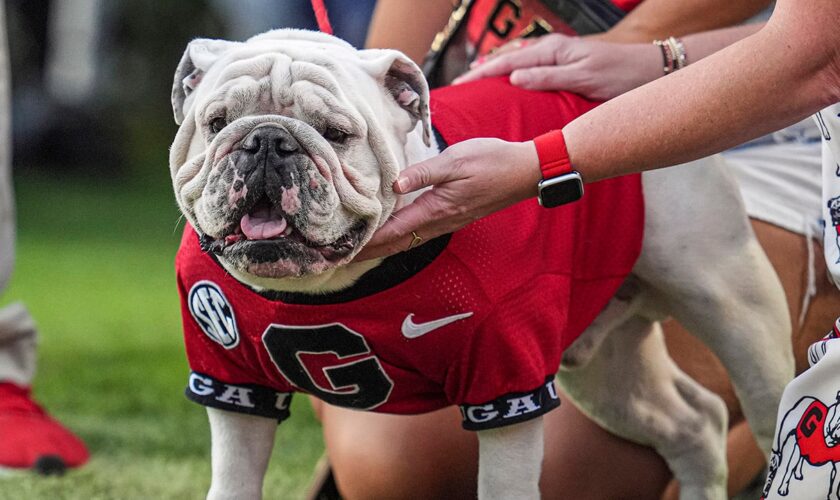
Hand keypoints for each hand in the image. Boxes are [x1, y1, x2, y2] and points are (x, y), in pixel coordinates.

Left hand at [356, 138, 540, 259]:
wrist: (524, 172)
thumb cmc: (491, 162)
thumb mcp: (456, 160)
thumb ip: (423, 173)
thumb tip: (394, 185)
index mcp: (435, 209)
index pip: (393, 231)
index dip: (367, 242)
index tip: (343, 250)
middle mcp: (439, 222)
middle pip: (396, 243)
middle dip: (368, 252)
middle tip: (339, 258)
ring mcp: (446, 222)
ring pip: (406, 241)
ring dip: (382, 246)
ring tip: (357, 249)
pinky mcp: (452, 216)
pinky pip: (418, 233)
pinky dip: (398, 237)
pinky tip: (390, 232)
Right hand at [454, 33, 661, 100]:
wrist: (649, 69)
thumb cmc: (619, 75)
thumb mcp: (583, 78)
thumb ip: (548, 77)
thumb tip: (513, 78)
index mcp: (552, 50)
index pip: (507, 62)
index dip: (481, 74)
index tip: (459, 86)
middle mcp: (550, 50)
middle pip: (506, 59)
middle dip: (480, 72)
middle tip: (457, 88)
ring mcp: (556, 56)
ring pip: (515, 62)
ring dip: (493, 72)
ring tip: (472, 86)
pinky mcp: (562, 64)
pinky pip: (527, 67)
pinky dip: (510, 72)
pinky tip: (503, 81)